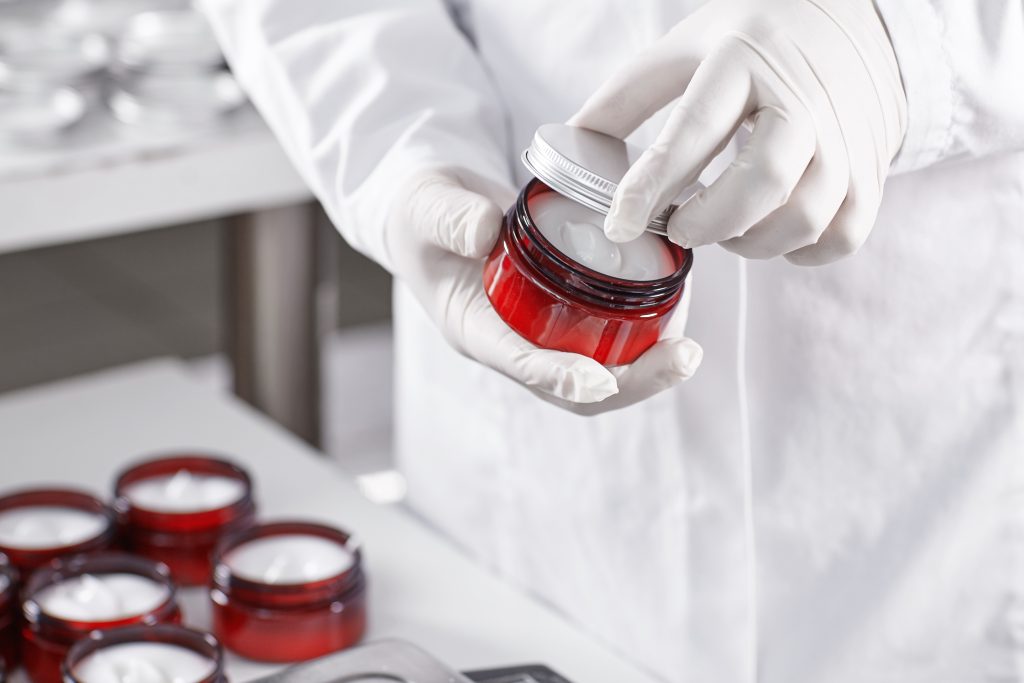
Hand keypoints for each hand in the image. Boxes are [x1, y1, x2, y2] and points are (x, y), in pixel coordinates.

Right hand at [385, 169, 702, 412]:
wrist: (434, 212)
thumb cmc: (426, 213)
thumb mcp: (428, 206)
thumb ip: (452, 217)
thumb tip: (486, 229)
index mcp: (475, 328)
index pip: (521, 364)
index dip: (562, 378)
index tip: (603, 380)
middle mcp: (513, 341)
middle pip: (575, 391)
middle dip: (632, 382)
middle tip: (683, 358)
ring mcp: (540, 333)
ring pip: (600, 372)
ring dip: (648, 368)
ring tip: (689, 349)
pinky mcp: (563, 315)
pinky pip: (607, 340)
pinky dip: (646, 334)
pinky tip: (677, 309)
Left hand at [570, 0, 906, 264]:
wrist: (857, 23)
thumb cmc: (756, 42)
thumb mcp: (687, 49)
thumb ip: (626, 97)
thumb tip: (567, 143)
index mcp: (743, 59)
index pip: (694, 130)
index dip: (652, 185)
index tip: (619, 225)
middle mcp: (802, 95)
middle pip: (763, 180)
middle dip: (710, 222)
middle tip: (681, 230)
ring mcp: (846, 133)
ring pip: (805, 216)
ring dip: (752, 242)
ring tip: (724, 228)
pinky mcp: (872, 167)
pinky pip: (842, 234)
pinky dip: (801, 250)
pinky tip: (771, 231)